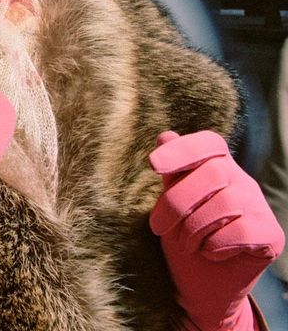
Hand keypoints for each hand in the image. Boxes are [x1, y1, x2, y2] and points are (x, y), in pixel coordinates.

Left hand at [149, 130, 284, 329]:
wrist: (202, 289)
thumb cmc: (182, 241)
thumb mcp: (171, 206)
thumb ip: (171, 174)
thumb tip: (165, 135)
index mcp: (217, 165)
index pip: (208, 143)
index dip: (182, 150)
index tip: (153, 165)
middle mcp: (242, 181)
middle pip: (212, 172)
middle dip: (177, 201)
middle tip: (158, 226)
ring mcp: (259, 206)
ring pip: (226, 202)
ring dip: (194, 227)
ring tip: (186, 244)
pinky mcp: (271, 234)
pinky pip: (241, 231)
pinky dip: (216, 244)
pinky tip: (209, 253)